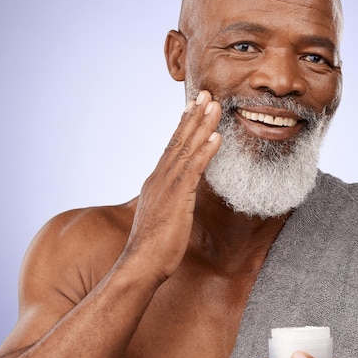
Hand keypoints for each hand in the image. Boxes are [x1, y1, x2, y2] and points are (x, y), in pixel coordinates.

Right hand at [123, 90, 220, 280]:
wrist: (141, 264)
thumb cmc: (153, 247)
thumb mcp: (163, 217)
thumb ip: (170, 202)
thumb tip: (179, 197)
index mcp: (156, 182)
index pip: (172, 148)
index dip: (183, 126)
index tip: (193, 107)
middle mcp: (160, 178)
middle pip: (178, 141)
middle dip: (193, 116)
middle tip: (205, 93)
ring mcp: (167, 186)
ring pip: (186, 149)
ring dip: (202, 125)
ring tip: (214, 105)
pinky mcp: (177, 198)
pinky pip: (193, 169)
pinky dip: (205, 151)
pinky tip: (216, 138)